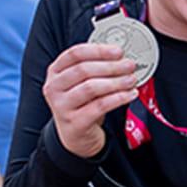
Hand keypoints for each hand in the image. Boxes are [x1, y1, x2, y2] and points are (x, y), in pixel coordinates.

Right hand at [43, 43, 136, 158]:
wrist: (75, 136)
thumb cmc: (82, 104)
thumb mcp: (80, 83)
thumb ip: (95, 68)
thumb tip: (122, 58)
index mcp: (55, 72)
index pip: (75, 54)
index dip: (99, 50)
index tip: (118, 51)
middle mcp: (54, 87)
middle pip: (83, 70)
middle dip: (111, 66)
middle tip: (129, 65)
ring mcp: (62, 106)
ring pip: (91, 88)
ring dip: (116, 82)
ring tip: (132, 80)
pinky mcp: (75, 122)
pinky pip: (100, 106)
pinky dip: (119, 98)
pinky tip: (131, 94)